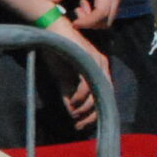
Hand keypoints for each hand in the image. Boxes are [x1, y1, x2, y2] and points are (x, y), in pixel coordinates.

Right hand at [43, 17, 108, 131]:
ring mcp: (97, 61)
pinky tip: (72, 103)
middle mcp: (102, 66)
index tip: (82, 125)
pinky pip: (87, 84)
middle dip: (92, 115)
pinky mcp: (89, 58)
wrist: (51, 30)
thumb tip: (72, 113)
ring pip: (97, 92)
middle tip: (79, 125)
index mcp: (99, 69)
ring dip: (85, 107)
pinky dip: (80, 97)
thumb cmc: (57, 52)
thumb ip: (69, 94)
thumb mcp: (63, 78)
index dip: (95, 114)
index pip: (105, 95)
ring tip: (74, 113)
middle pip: (105, 96)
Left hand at [50, 0, 124, 28]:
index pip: (102, 12)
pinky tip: (87, 3)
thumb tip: (54, 0)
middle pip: (108, 20)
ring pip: (111, 17)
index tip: (74, 22)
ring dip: (95, 19)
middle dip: (91, 24)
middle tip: (76, 15)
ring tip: (80, 7)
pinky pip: (112, 10)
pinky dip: (100, 14)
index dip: (88, 22)